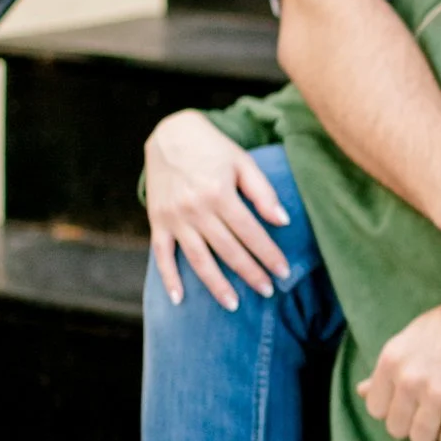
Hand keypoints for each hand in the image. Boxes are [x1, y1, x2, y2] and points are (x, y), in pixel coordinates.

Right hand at [145, 112, 293, 310]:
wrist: (169, 134)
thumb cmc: (213, 149)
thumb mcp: (243, 163)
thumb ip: (263, 193)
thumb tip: (283, 221)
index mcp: (219, 193)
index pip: (250, 233)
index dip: (268, 255)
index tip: (283, 273)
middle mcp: (195, 208)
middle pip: (228, 250)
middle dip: (250, 273)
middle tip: (267, 291)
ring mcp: (174, 217)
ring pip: (198, 258)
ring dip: (216, 285)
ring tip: (233, 305)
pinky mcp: (157, 221)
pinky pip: (162, 254)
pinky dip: (168, 278)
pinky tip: (178, 299)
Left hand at [356, 294, 440, 440]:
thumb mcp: (415, 338)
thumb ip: (389, 368)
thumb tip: (361, 391)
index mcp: (392, 360)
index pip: (375, 408)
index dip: (395, 409)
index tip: (412, 404)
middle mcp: (410, 378)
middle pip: (397, 429)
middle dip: (414, 424)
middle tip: (434, 412)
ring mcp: (438, 394)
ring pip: (422, 439)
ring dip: (436, 433)